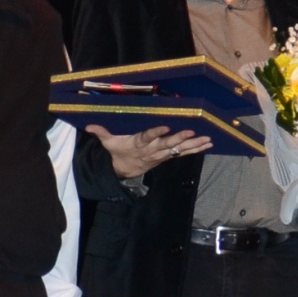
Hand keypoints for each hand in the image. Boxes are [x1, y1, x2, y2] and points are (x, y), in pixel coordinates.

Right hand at [88, 123, 203, 177]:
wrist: (124, 171)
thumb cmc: (119, 152)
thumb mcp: (109, 143)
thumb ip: (102, 133)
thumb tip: (88, 125)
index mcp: (139, 144)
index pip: (147, 137)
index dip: (156, 132)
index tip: (166, 127)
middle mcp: (153, 150)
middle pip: (167, 144)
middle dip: (180, 138)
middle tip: (192, 132)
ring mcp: (162, 154)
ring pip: (179, 149)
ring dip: (194, 144)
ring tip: (208, 139)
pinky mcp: (168, 157)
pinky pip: (184, 153)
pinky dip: (196, 148)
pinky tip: (208, 144)